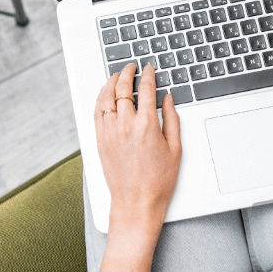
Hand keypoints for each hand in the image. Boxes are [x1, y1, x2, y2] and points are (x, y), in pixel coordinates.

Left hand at [94, 63, 180, 271]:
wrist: (136, 204)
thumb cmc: (158, 181)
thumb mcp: (175, 149)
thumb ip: (172, 119)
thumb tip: (167, 99)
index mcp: (146, 125)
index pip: (145, 89)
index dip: (148, 75)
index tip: (150, 69)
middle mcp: (125, 125)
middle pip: (122, 88)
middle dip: (127, 73)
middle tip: (131, 67)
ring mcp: (110, 132)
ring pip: (106, 97)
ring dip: (111, 82)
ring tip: (117, 76)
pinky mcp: (100, 140)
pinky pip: (97, 112)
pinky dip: (100, 98)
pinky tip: (105, 94)